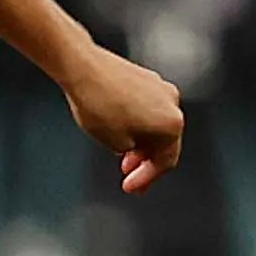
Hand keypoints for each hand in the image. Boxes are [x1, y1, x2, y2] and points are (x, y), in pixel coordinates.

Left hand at [63, 45, 186, 192]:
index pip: (165, 161)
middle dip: (144, 160)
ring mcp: (161, 87)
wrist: (82, 68)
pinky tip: (118, 129)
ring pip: (155, 123)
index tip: (130, 187)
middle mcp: (173, 103)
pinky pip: (146, 108)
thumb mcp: (116, 144)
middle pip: (164, 141)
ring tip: (121, 154)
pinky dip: (136, 122)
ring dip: (140, 141)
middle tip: (127, 174)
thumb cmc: (98, 106)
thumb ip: (134, 153)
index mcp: (173, 124)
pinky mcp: (146, 77)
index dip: (147, 178)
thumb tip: (136, 147)